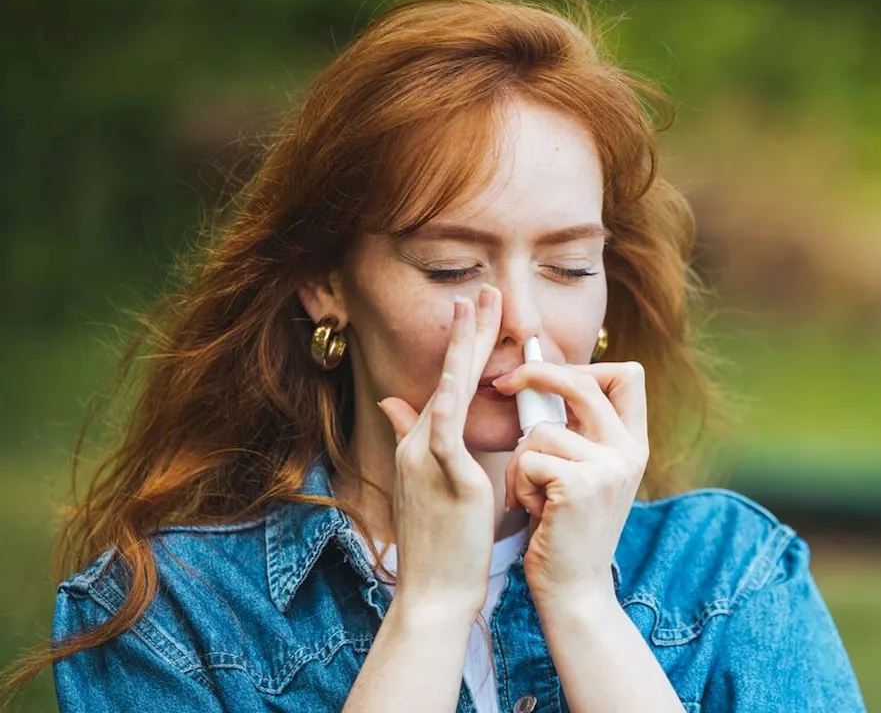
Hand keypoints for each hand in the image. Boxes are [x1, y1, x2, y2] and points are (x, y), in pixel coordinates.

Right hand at [375, 284, 502, 611]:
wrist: (433, 592)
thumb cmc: (440, 544)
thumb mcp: (425, 484)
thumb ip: (412, 441)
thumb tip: (394, 404)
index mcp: (421, 444)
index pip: (448, 383)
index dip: (465, 345)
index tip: (480, 309)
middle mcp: (419, 444)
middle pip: (447, 376)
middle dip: (466, 331)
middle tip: (483, 289)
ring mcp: (426, 461)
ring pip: (446, 393)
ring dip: (462, 349)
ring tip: (475, 309)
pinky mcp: (443, 482)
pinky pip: (444, 437)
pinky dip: (449, 406)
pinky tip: (459, 379)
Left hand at [491, 361, 648, 607]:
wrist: (574, 588)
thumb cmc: (566, 528)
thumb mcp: (585, 472)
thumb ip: (580, 430)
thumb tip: (543, 375)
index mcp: (633, 444)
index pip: (627, 375)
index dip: (587, 365)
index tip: (549, 373)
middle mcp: (628, 451)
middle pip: (582, 381)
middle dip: (536, 374)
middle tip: (504, 384)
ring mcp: (608, 467)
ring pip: (540, 430)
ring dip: (520, 462)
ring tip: (532, 495)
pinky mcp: (579, 484)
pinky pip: (528, 458)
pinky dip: (518, 484)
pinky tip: (532, 511)